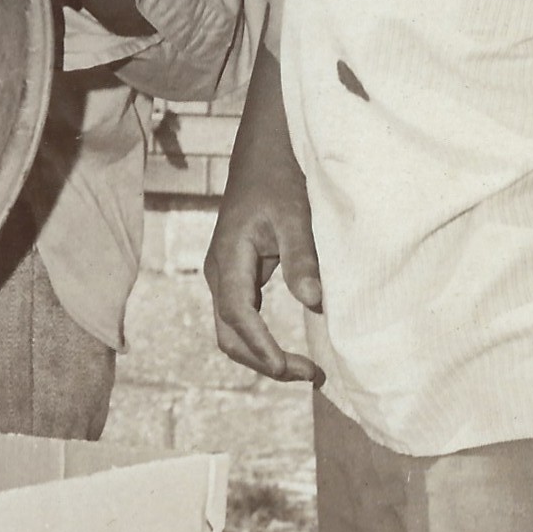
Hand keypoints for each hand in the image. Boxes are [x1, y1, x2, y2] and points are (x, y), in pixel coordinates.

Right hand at [205, 139, 324, 386]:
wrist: (261, 157)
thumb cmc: (278, 181)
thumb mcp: (295, 215)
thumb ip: (301, 258)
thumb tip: (313, 302)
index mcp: (228, 257)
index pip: (239, 314)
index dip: (260, 345)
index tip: (288, 367)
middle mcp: (219, 272)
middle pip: (229, 333)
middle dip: (263, 360)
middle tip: (310, 374)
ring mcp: (224, 277)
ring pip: (232, 331)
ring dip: (261, 355)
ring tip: (304, 368)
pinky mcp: (236, 278)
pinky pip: (241, 320)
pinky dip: (261, 341)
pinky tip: (287, 350)